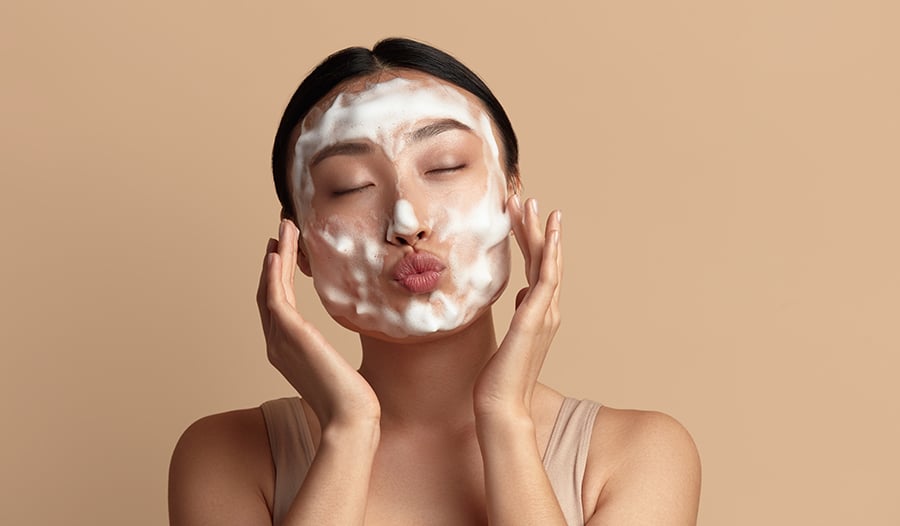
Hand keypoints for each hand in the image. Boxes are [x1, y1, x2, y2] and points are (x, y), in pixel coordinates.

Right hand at [256, 219, 379, 427]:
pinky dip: (273, 273)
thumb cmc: (350, 401)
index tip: (282, 253)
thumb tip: (345, 348)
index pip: (276, 306)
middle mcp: (276, 344)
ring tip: (284, 228)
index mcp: (285, 351)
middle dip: (274, 260)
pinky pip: (275, 297)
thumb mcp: (338, 369)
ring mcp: (279, 340)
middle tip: (280, 231)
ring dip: (276, 256)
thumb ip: (332, 355)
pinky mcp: (291, 335)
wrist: (350, 418)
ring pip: (270, 288)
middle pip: (268, 292)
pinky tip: (276, 252)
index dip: (276, 277)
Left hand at [473, 196, 562, 419]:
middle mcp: (547, 310)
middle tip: (527, 198)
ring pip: (547, 263)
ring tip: (534, 204)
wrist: (501, 404)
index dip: (532, 240)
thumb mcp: (509, 336)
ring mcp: (545, 314)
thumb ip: (520, 312)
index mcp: (539, 313)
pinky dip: (550, 254)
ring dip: (541, 232)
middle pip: (544, 260)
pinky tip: (548, 234)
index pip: (538, 268)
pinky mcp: (535, 319)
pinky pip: (547, 279)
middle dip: (536, 228)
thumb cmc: (500, 376)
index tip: (522, 216)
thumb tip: (521, 292)